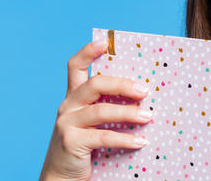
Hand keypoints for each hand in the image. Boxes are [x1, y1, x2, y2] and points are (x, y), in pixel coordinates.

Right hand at [40, 40, 151, 180]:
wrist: (62, 177)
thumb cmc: (85, 145)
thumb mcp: (93, 121)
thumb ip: (108, 106)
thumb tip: (144, 95)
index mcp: (74, 97)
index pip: (75, 66)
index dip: (88, 52)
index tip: (106, 43)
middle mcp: (67, 106)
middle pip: (94, 84)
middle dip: (122, 85)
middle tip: (144, 90)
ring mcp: (67, 124)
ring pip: (100, 111)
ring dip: (128, 113)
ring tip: (148, 117)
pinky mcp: (71, 142)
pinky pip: (102, 136)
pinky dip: (125, 138)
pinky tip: (140, 141)